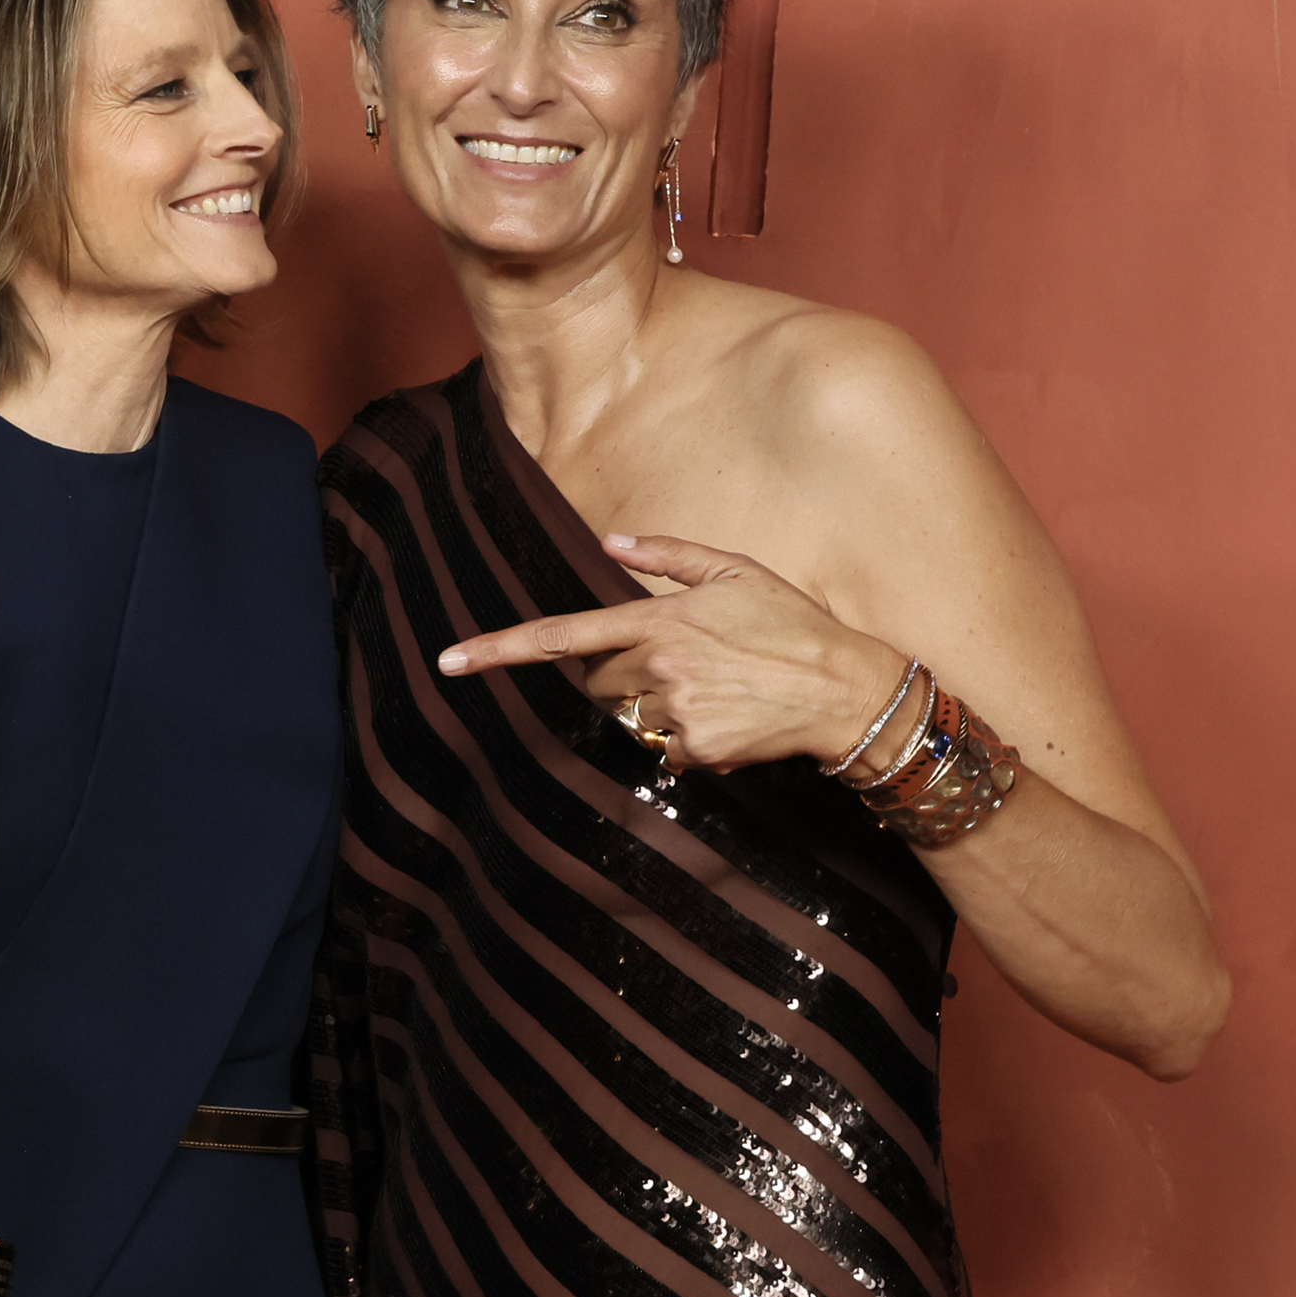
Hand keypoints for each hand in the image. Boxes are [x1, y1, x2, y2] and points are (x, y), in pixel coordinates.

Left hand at [434, 533, 910, 774]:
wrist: (847, 690)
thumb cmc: (793, 624)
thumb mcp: (737, 570)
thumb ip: (669, 555)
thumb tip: (611, 543)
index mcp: (659, 619)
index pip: (561, 637)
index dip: (499, 650)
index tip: (449, 661)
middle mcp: (658, 668)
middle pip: (596, 682)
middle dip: (620, 675)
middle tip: (683, 662)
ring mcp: (675, 714)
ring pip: (631, 718)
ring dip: (657, 708)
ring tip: (718, 688)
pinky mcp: (695, 753)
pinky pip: (666, 751)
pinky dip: (688, 741)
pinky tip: (729, 718)